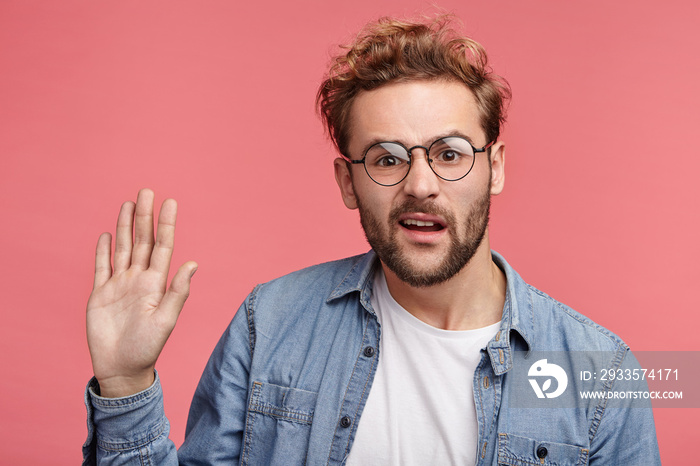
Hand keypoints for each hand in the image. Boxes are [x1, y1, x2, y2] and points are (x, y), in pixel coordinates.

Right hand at [87, 189, 197, 397]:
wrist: (122, 368)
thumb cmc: (148, 347)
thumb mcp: (166, 319)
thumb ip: (178, 291)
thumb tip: (194, 263)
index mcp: (156, 283)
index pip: (163, 246)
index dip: (166, 224)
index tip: (170, 202)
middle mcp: (139, 279)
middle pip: (141, 241)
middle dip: (144, 217)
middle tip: (147, 191)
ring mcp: (119, 285)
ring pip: (123, 248)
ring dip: (125, 226)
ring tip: (129, 204)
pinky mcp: (100, 293)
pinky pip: (102, 267)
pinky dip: (104, 250)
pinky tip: (107, 234)